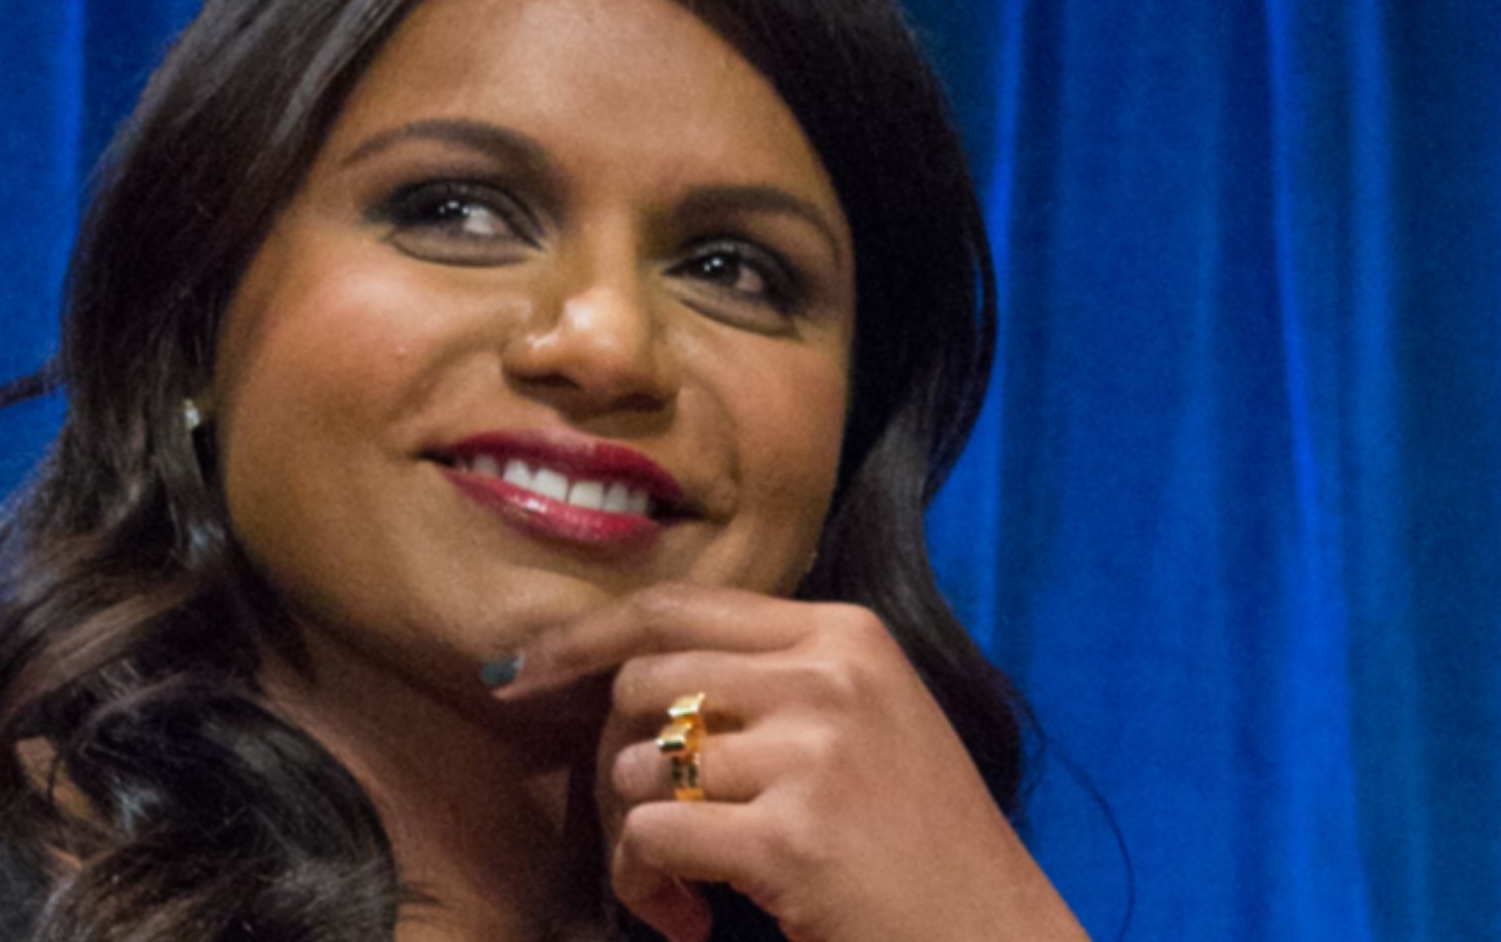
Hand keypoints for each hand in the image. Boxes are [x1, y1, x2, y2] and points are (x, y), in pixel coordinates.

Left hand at [491, 584, 1085, 941]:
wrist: (993, 934)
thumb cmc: (917, 840)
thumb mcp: (864, 717)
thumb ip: (766, 678)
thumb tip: (624, 668)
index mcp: (842, 633)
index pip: (675, 605)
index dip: (583, 636)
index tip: (521, 674)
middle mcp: (828, 674)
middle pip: (643, 684)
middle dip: (614, 763)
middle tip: (645, 832)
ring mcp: (813, 750)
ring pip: (639, 767)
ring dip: (633, 842)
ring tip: (681, 888)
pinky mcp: (791, 833)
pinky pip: (651, 839)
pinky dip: (646, 889)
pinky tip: (689, 922)